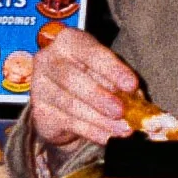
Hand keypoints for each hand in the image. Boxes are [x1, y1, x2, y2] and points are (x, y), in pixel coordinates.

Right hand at [30, 27, 137, 147]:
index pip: (90, 52)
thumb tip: (138, 101)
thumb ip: (121, 85)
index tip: (131, 85)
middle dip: (99, 96)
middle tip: (121, 111)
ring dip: (99, 119)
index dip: (112, 69)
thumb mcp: (108, 75)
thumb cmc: (91, 79)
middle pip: (71, 77)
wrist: (65, 102)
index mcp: (68, 41)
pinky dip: (92, 131)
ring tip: (122, 129)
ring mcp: (40, 86)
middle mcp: (48, 59)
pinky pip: (68, 122)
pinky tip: (108, 137)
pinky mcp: (39, 111)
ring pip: (69, 104)